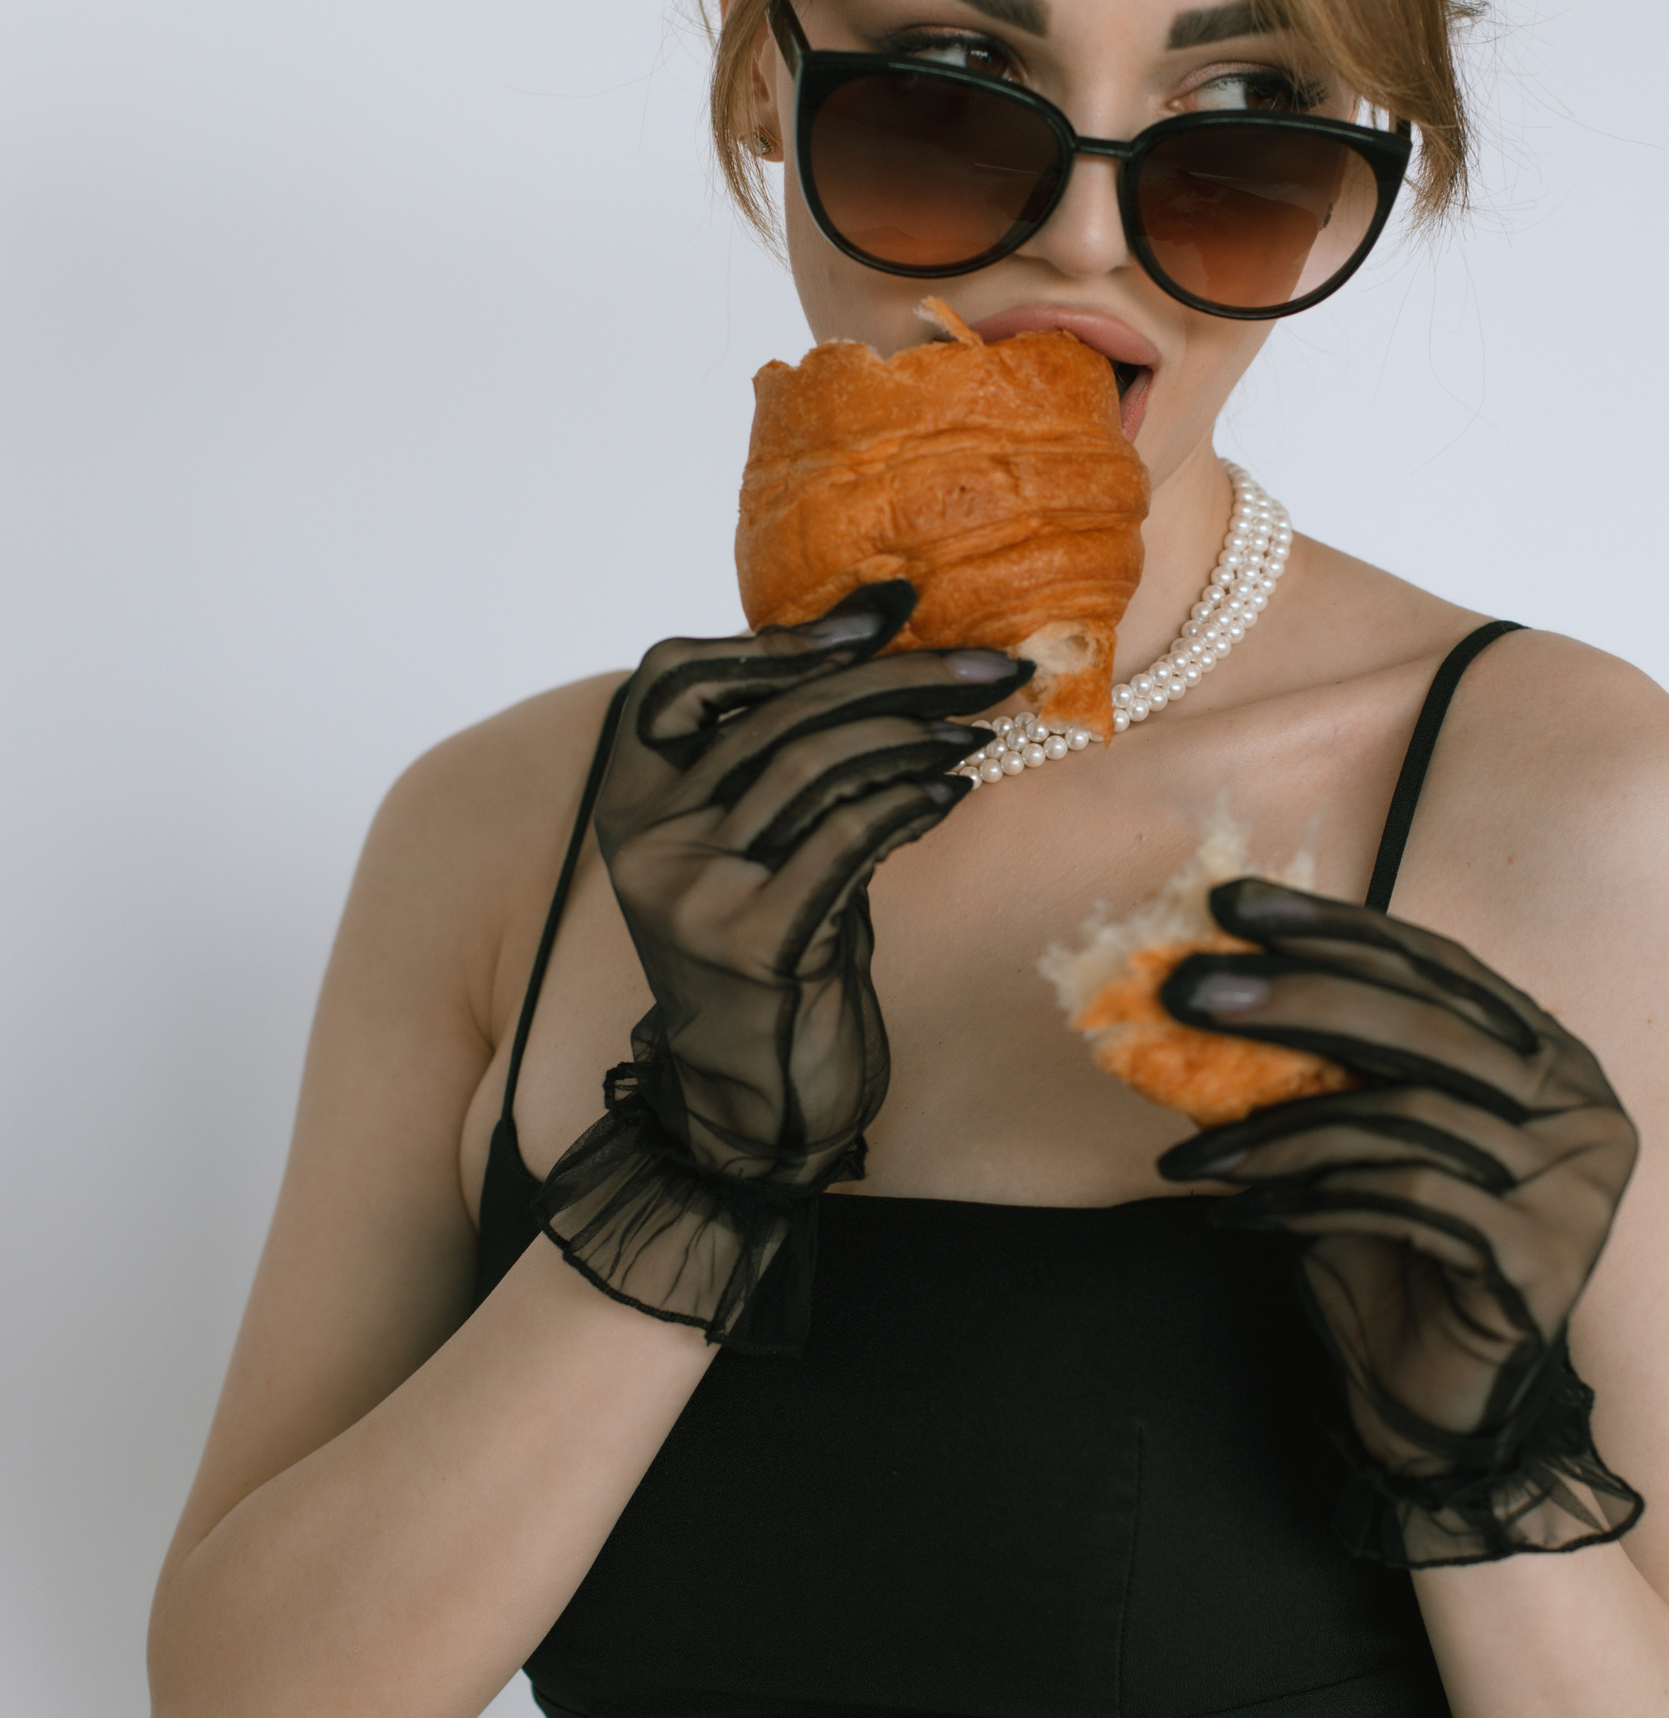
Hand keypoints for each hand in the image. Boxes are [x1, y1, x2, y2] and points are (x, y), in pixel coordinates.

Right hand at [538, 583, 1029, 1348]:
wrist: (759, 1106)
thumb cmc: (778, 959)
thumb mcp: (771, 844)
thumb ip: (790, 759)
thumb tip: (881, 638)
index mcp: (631, 801)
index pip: (675, 676)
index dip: (777, 636)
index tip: (883, 611)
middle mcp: (646, 838)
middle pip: (774, 714)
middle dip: (895, 676)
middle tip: (989, 661)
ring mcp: (690, 891)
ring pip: (813, 766)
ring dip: (917, 733)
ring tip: (986, 722)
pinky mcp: (751, 943)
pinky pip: (845, 839)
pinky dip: (911, 804)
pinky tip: (954, 791)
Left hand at [1156, 879, 1643, 1561]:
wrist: (1426, 1413)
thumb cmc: (1385, 1265)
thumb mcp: (1348, 1144)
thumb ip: (1321, 1067)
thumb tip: (1212, 975)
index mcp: (1549, 1054)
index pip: (1434, 966)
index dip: (1331, 928)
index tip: (1229, 905)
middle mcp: (1582, 1106)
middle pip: (1424, 1026)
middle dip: (1293, 999)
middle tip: (1186, 991)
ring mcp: (1576, 1183)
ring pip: (1403, 1117)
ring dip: (1273, 1127)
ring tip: (1184, 1154)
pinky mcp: (1545, 1259)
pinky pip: (1406, 1199)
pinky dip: (1307, 1199)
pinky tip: (1233, 1212)